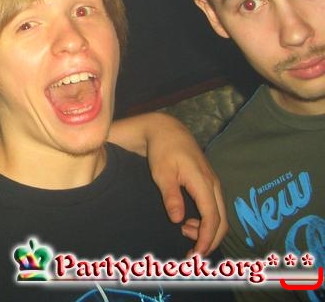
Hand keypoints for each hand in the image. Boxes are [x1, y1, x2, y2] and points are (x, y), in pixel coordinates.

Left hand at [144, 114, 226, 255]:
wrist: (167, 131)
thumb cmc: (163, 151)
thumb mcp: (162, 173)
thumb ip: (171, 196)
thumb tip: (178, 220)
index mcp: (203, 183)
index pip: (212, 217)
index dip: (207, 237)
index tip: (196, 253)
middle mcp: (213, 185)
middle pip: (221, 219)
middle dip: (210, 239)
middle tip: (193, 253)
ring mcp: (213, 184)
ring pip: (219, 214)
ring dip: (207, 230)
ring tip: (184, 232)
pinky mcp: (209, 183)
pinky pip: (214, 207)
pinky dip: (206, 221)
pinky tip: (188, 223)